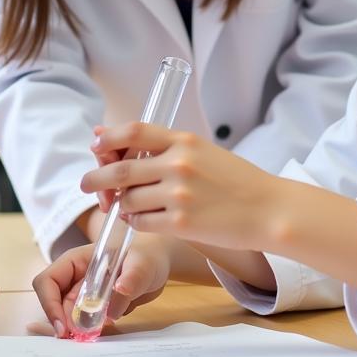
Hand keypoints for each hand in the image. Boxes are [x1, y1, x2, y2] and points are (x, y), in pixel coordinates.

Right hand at [32, 237, 171, 337]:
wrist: (160, 263)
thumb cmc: (148, 255)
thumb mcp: (143, 265)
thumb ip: (130, 281)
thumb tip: (114, 305)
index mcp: (78, 260)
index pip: (48, 281)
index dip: (50, 304)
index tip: (63, 328)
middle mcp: (76, 277)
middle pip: (57, 304)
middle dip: (66, 323)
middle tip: (84, 337)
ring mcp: (85, 294)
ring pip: (69, 316)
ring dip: (78, 329)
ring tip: (94, 336)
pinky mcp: (95, 308)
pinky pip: (84, 324)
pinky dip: (89, 332)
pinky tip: (100, 334)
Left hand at [82, 123, 281, 251]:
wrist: (269, 209)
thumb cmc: (236, 181)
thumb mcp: (204, 151)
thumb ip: (167, 147)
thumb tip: (120, 140)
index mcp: (185, 141)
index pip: (134, 131)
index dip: (108, 138)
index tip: (96, 145)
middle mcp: (179, 165)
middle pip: (120, 169)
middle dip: (96, 178)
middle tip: (87, 184)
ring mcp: (179, 196)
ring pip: (128, 199)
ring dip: (121, 204)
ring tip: (127, 205)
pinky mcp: (181, 224)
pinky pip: (141, 223)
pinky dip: (135, 222)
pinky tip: (142, 219)